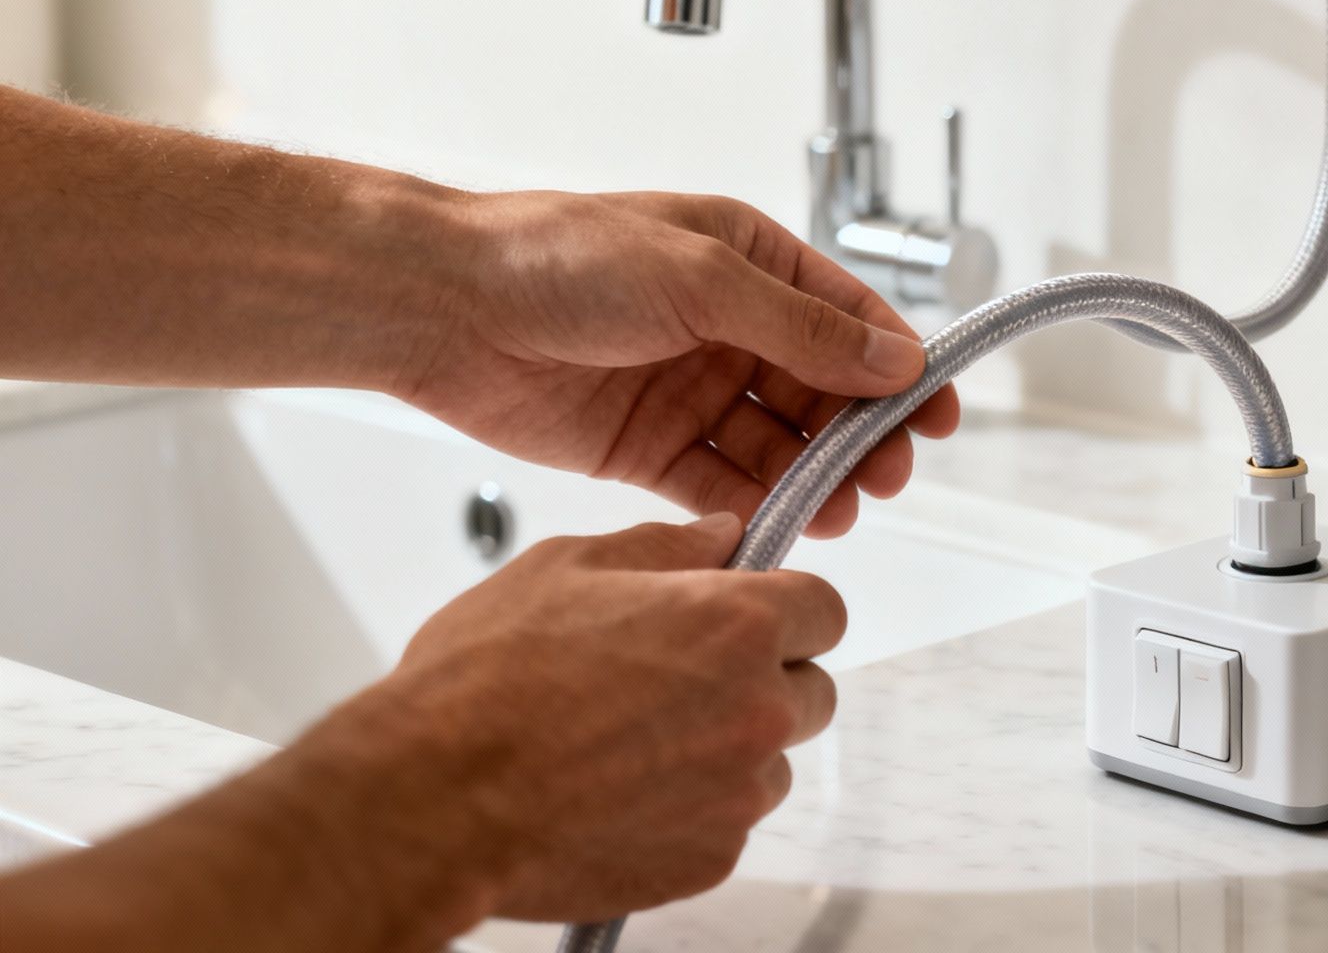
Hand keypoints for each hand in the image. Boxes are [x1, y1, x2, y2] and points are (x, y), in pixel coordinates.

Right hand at [333, 515, 844, 921]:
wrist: (433, 799)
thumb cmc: (486, 681)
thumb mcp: (567, 568)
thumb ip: (665, 547)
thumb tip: (721, 537)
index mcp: (736, 624)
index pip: (826, 610)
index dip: (787, 611)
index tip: (749, 618)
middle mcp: (757, 707)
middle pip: (812, 690)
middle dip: (765, 680)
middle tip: (681, 681)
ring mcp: (740, 792)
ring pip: (771, 760)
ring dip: (729, 749)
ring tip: (635, 742)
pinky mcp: (712, 858)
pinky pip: (728, 822)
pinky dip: (692, 809)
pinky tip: (620, 791)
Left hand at [404, 191, 960, 537]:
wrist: (445, 310)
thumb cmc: (558, 258)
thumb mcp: (701, 278)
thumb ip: (801, 327)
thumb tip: (892, 359)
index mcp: (747, 262)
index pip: (847, 320)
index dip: (899, 368)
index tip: (936, 415)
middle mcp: (726, 326)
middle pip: (822, 391)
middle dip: (861, 434)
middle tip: (886, 475)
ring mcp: (689, 388)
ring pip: (778, 444)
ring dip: (814, 476)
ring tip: (838, 509)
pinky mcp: (648, 447)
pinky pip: (720, 482)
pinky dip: (753, 505)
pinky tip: (777, 522)